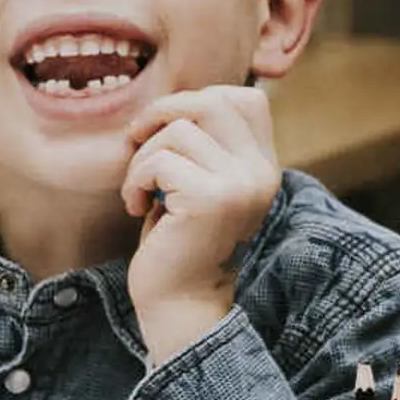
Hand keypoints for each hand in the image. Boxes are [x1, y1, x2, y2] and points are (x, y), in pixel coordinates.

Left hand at [124, 85, 281, 363]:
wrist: (180, 301)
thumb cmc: (179, 239)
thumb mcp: (201, 182)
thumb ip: (206, 144)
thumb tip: (175, 100)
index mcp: (264, 167)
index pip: (247, 98)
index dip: (199, 100)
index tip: (167, 131)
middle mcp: (261, 173)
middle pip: (213, 101)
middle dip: (162, 113)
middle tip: (136, 142)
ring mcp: (240, 186)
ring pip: (178, 131)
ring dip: (142, 158)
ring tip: (140, 191)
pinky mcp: (210, 200)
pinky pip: (159, 161)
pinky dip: (135, 181)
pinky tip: (137, 208)